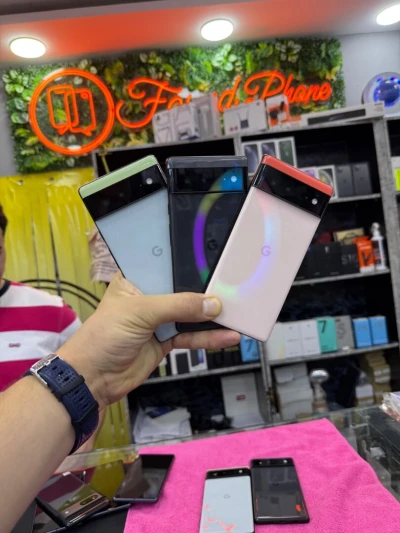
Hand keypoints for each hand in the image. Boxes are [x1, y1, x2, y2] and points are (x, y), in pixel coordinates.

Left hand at [59, 272, 239, 407]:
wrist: (93, 379)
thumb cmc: (102, 336)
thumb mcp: (140, 312)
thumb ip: (177, 306)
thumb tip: (212, 305)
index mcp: (136, 279)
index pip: (167, 265)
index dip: (189, 262)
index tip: (215, 260)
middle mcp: (149, 296)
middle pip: (184, 289)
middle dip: (206, 290)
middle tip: (234, 287)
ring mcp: (159, 319)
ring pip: (192, 314)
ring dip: (212, 317)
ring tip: (238, 314)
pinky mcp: (166, 340)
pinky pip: (192, 336)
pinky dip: (209, 338)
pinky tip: (227, 336)